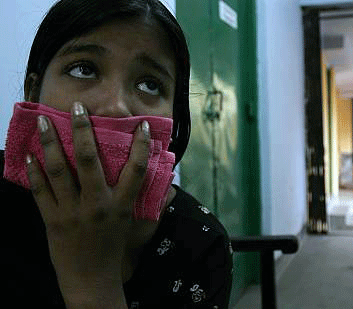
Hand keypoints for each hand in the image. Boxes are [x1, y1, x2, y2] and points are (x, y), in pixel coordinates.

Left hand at [26, 102, 149, 306]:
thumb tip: (167, 181)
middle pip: (89, 160)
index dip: (142, 145)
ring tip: (43, 121)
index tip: (142, 126)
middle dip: (83, 130)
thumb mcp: (134, 224)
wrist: (91, 280)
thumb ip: (147, 200)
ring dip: (50, 143)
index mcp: (121, 205)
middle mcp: (97, 204)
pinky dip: (34, 171)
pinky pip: (40, 191)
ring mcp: (72, 211)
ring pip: (59, 170)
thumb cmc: (115, 248)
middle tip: (78, 108)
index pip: (136, 169)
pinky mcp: (52, 220)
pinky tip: (29, 154)